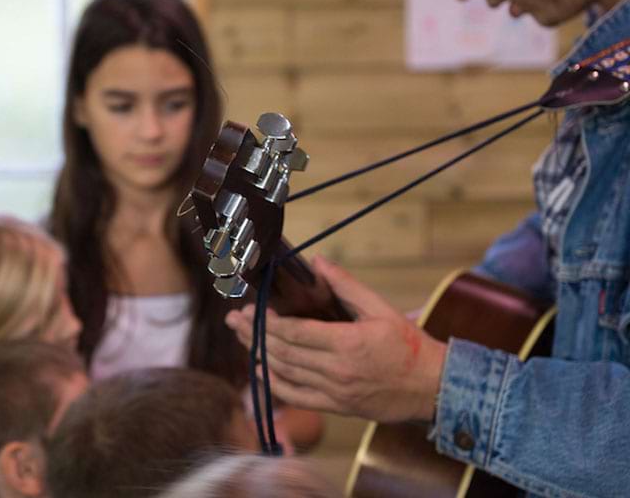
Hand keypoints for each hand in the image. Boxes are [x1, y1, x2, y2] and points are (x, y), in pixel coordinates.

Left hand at [225, 255, 446, 422]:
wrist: (433, 388)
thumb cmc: (410, 346)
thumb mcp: (381, 308)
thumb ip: (346, 285)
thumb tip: (319, 262)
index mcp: (347, 343)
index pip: (295, 333)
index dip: (268, 322)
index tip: (251, 309)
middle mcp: (337, 370)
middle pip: (283, 352)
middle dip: (255, 334)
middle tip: (235, 320)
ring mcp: (335, 392)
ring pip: (285, 373)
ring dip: (259, 355)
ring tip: (241, 338)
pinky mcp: (337, 407)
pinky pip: (297, 397)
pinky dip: (274, 384)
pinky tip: (260, 371)